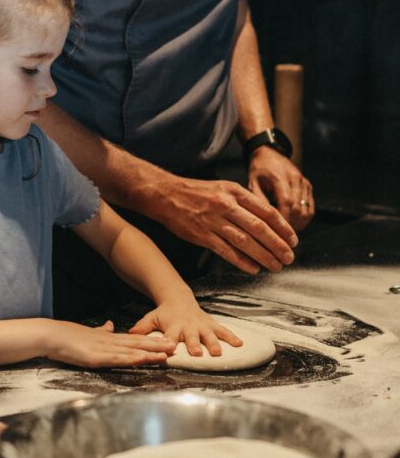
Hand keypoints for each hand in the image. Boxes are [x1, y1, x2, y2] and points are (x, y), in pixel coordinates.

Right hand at [45, 320, 172, 367]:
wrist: (52, 335)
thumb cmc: (67, 337)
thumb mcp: (88, 333)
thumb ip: (101, 331)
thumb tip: (109, 325)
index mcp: (108, 338)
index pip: (134, 340)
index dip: (151, 341)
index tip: (166, 341)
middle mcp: (110, 342)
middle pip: (138, 344)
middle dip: (157, 346)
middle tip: (175, 346)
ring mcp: (105, 349)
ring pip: (132, 351)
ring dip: (150, 352)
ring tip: (167, 353)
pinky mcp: (97, 357)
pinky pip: (118, 359)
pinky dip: (132, 359)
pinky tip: (143, 359)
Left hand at [128, 301, 242, 357]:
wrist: (179, 299)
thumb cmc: (164, 314)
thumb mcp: (152, 318)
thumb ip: (142, 327)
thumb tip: (129, 334)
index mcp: (173, 326)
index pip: (170, 336)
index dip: (169, 343)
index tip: (170, 351)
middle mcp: (188, 326)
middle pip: (191, 337)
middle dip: (194, 345)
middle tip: (197, 354)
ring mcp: (201, 325)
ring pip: (208, 334)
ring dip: (213, 343)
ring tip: (218, 352)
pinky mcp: (210, 323)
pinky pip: (222, 330)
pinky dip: (231, 336)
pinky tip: (239, 344)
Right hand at [151, 175, 297, 274]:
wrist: (165, 194)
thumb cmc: (196, 192)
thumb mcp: (224, 188)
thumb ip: (244, 202)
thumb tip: (267, 220)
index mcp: (235, 192)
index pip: (266, 211)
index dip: (283, 228)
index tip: (293, 240)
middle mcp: (226, 205)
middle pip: (259, 228)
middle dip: (277, 245)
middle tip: (289, 258)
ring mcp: (213, 221)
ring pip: (245, 241)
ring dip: (263, 256)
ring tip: (275, 266)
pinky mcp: (202, 235)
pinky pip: (226, 251)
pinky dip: (242, 261)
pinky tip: (253, 269)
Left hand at [248, 147, 313, 230]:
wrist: (270, 153)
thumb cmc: (259, 169)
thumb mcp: (252, 182)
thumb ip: (257, 199)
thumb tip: (262, 220)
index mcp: (280, 177)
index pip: (286, 202)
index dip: (284, 220)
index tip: (276, 233)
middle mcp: (296, 179)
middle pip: (298, 209)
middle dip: (290, 225)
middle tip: (280, 238)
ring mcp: (304, 183)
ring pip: (307, 210)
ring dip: (298, 224)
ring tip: (286, 234)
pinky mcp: (308, 186)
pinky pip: (310, 207)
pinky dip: (303, 219)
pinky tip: (293, 225)